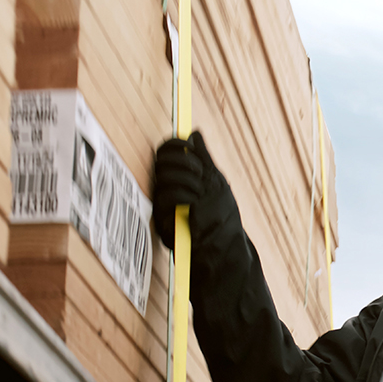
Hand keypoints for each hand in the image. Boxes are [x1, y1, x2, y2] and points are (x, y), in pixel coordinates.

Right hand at [153, 130, 226, 248]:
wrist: (222, 248)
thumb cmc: (222, 217)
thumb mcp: (216, 181)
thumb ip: (204, 158)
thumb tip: (194, 134)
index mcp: (178, 177)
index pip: (164, 152)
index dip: (173, 145)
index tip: (187, 146)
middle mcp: (166, 188)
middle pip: (161, 161)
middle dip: (185, 163)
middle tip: (201, 174)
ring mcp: (162, 204)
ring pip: (163, 176)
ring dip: (188, 180)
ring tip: (201, 193)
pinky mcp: (160, 219)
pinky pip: (164, 197)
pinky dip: (183, 195)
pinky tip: (194, 204)